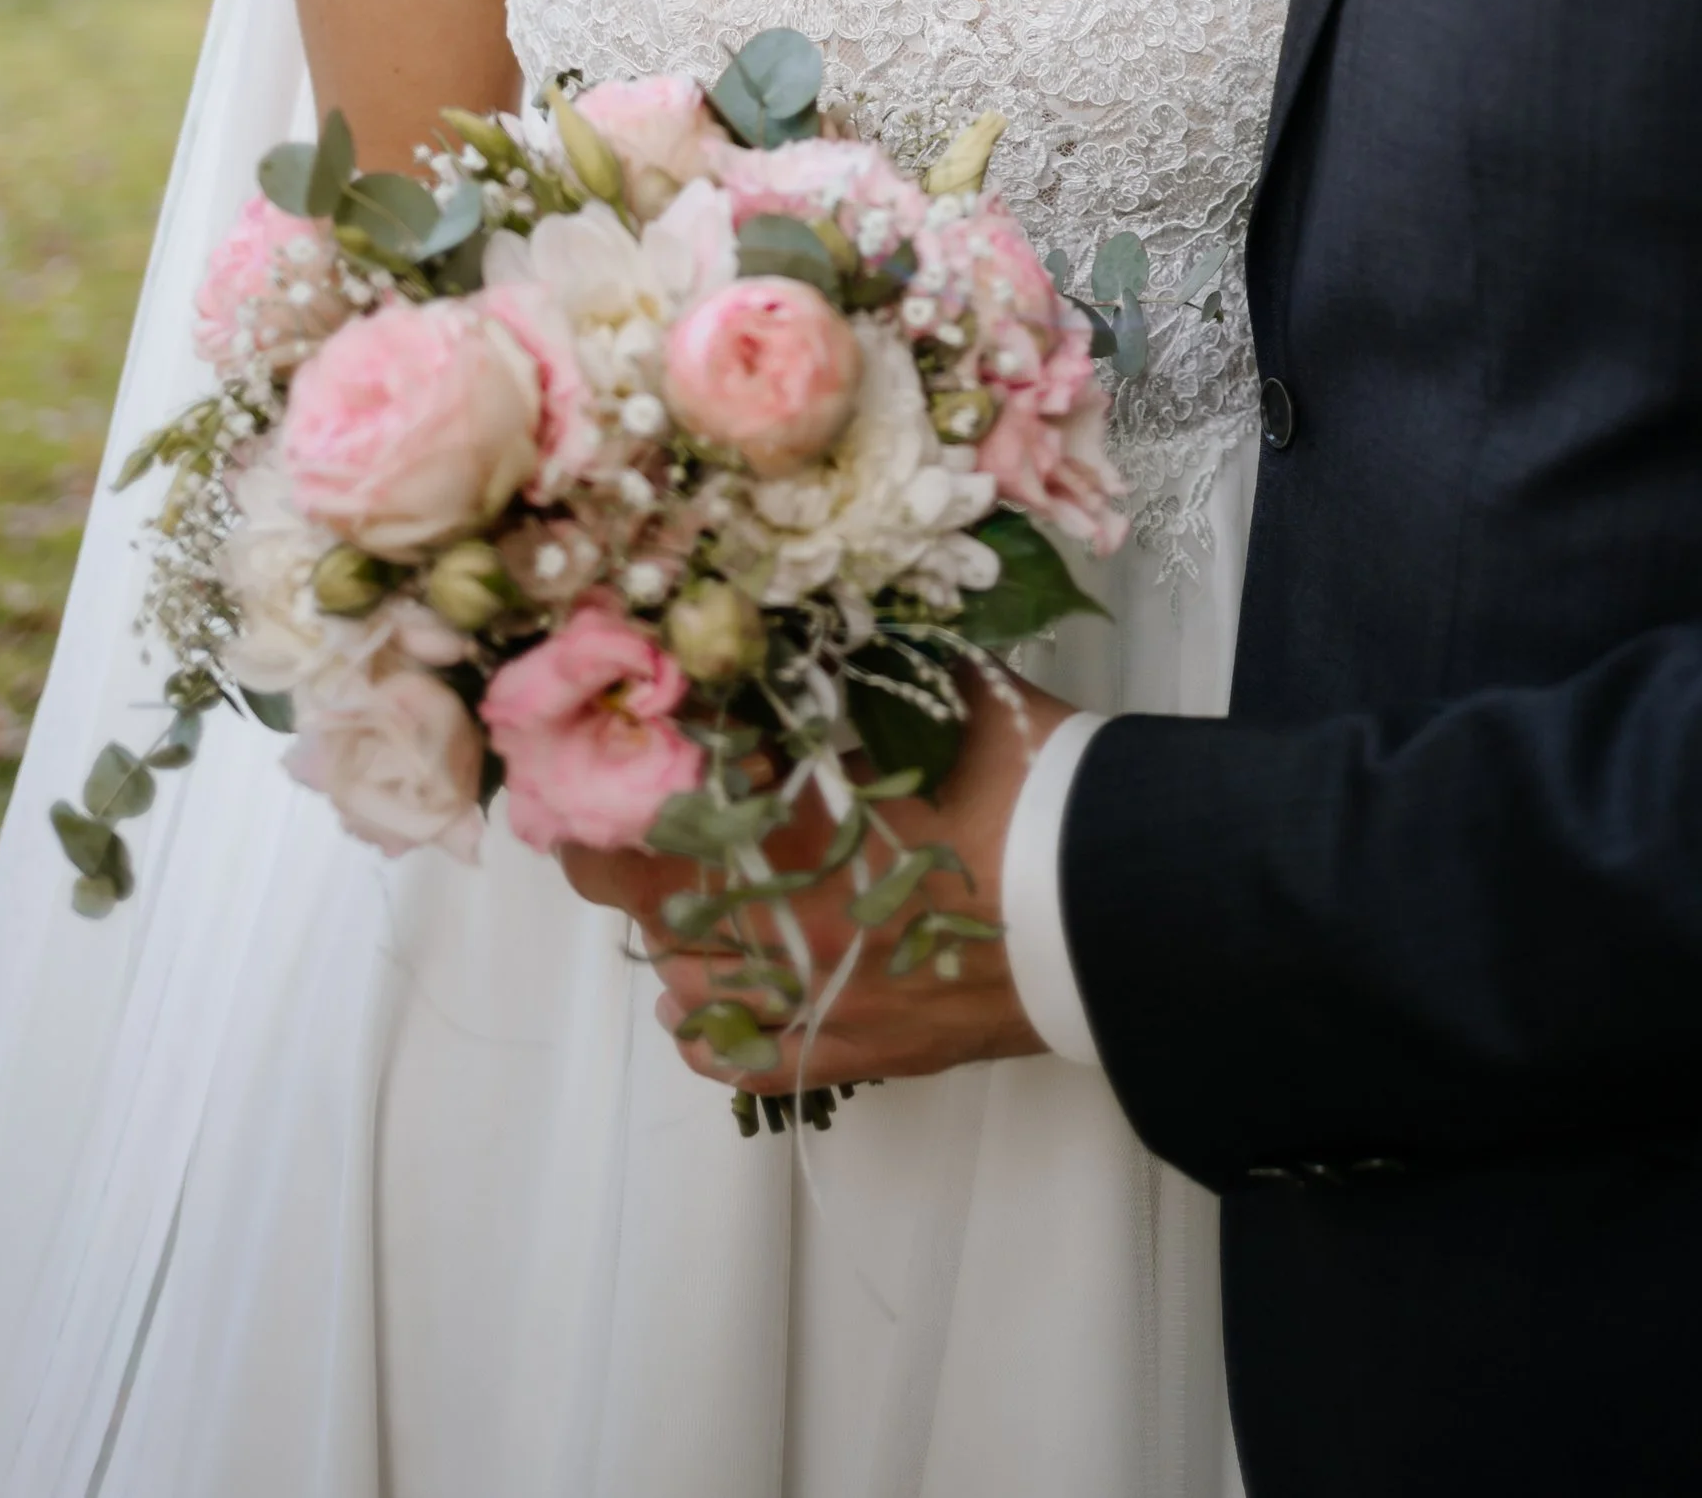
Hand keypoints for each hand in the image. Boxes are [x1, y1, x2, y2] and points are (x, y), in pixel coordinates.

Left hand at [561, 668, 1074, 1093]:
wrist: (1122, 901)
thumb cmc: (1034, 786)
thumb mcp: (938, 701)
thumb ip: (859, 680)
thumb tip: (799, 644)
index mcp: (791, 830)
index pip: (644, 816)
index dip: (597, 787)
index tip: (579, 756)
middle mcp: (784, 925)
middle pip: (650, 898)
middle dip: (626, 851)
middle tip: (621, 812)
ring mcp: (821, 999)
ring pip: (691, 979)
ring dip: (672, 930)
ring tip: (675, 892)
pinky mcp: (866, 1050)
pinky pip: (753, 1058)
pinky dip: (712, 1031)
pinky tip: (697, 1006)